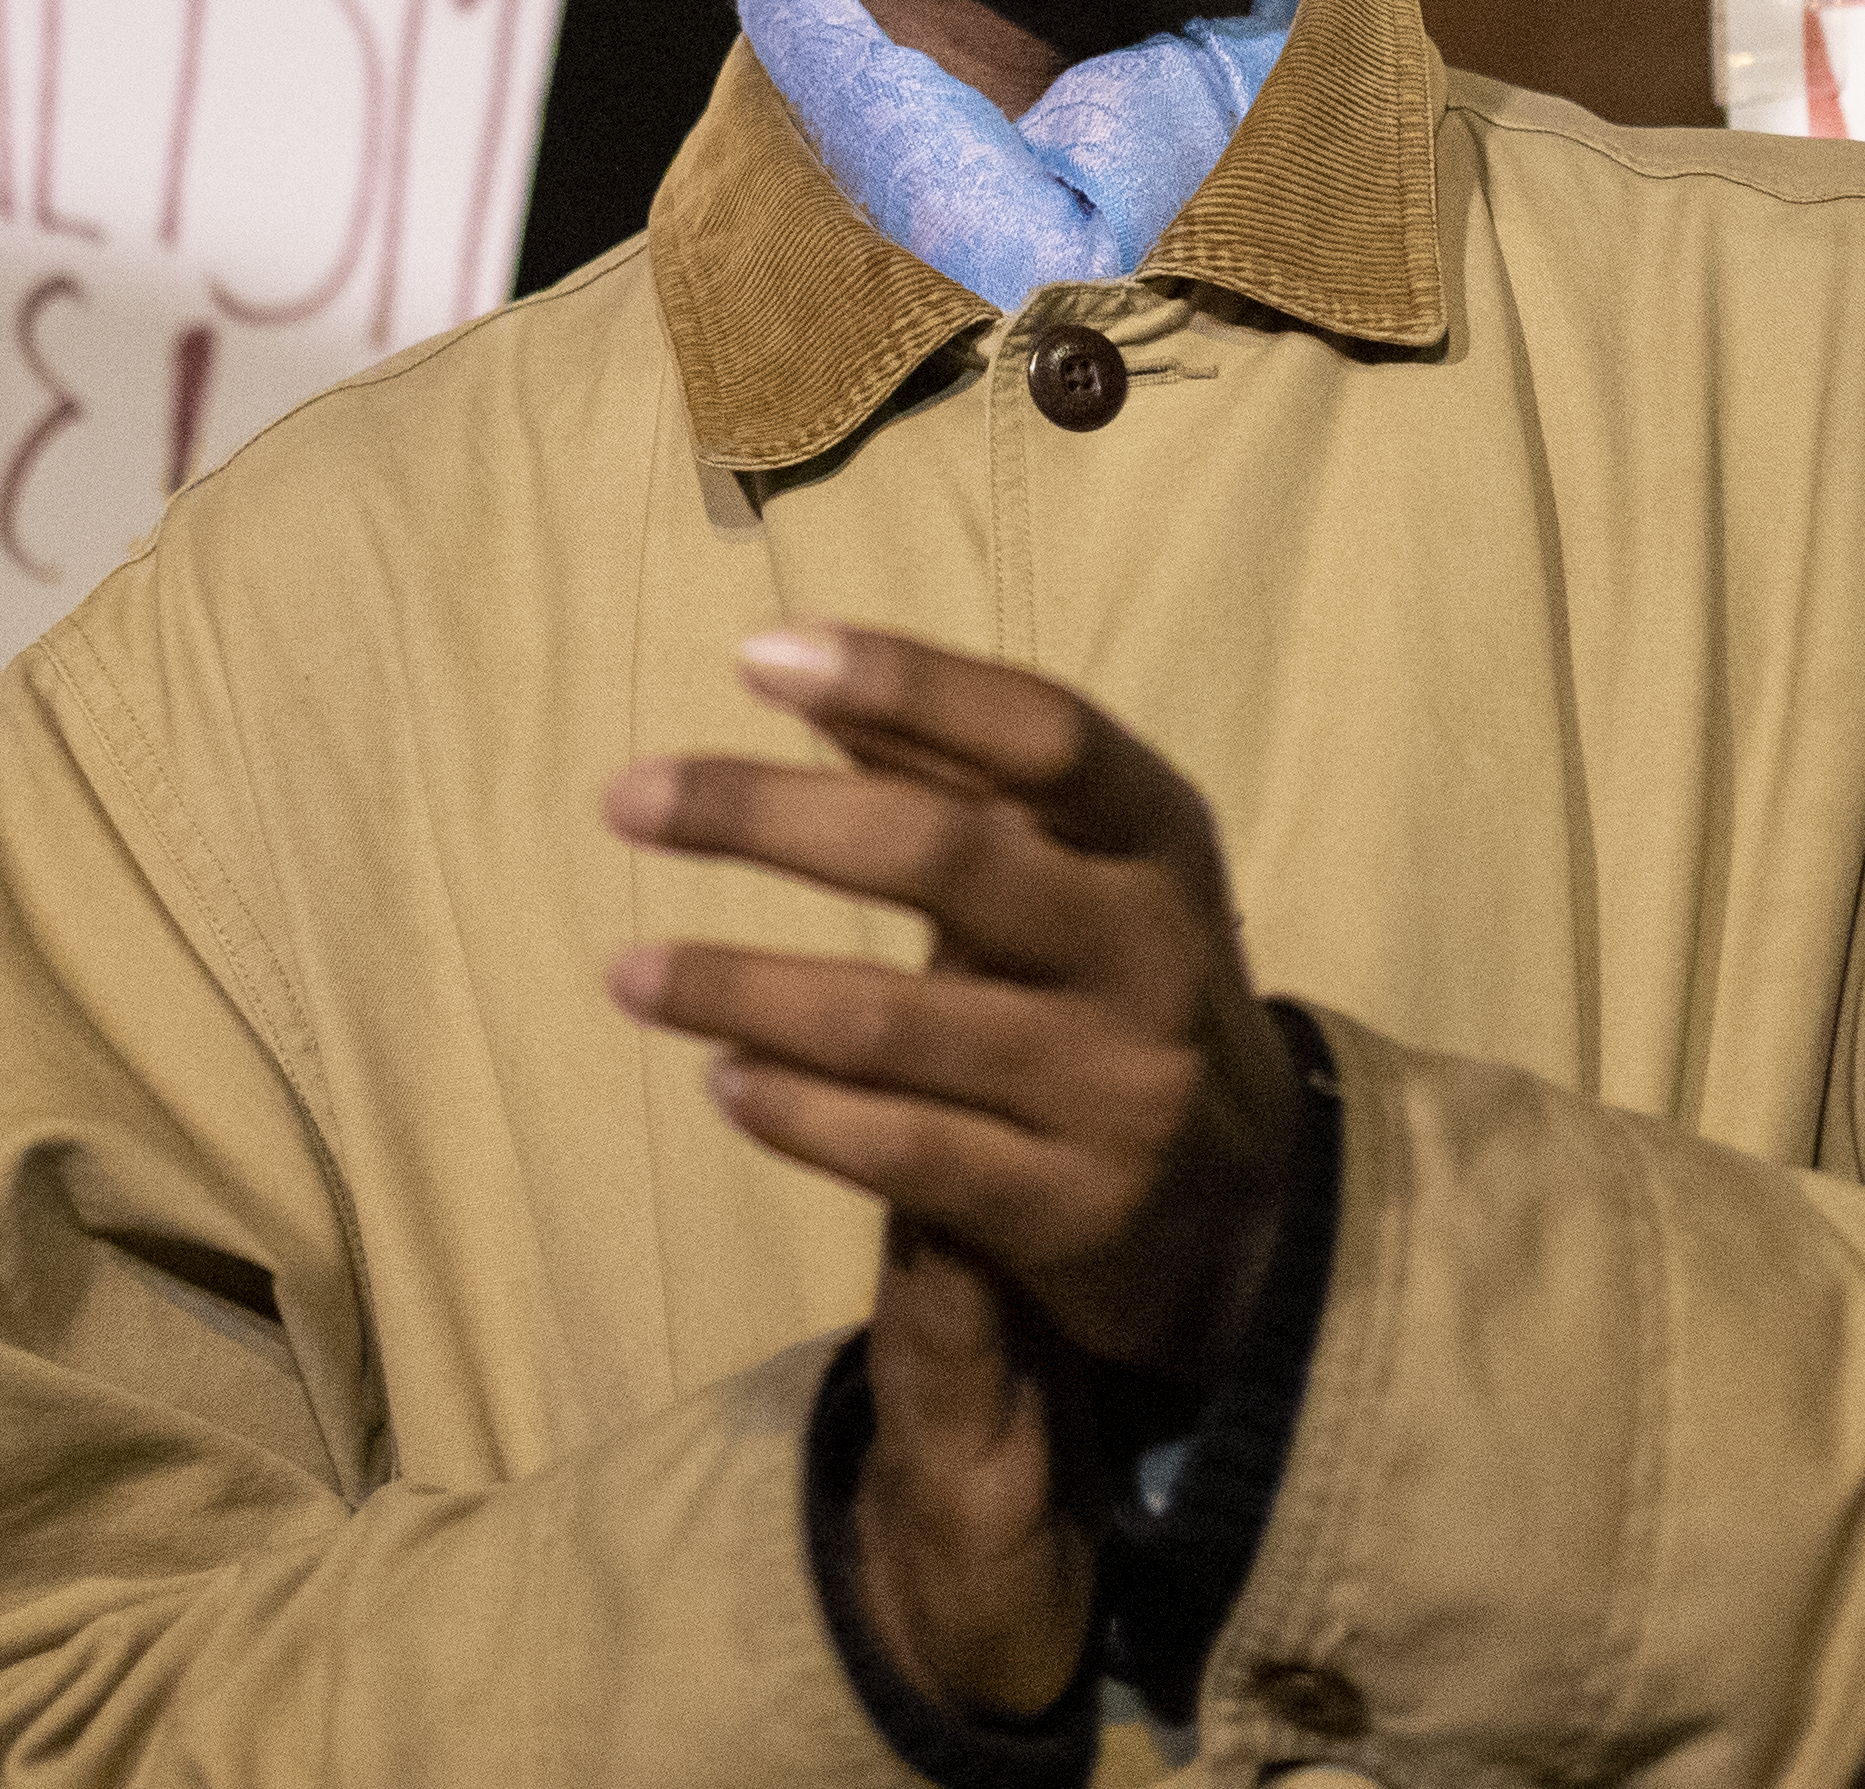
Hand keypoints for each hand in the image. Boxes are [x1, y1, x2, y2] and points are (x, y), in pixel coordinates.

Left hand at [606, 628, 1303, 1705]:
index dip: (908, 680)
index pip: (1037, 733)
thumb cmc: (1115, 973)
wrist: (1235, 1198)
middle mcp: (1147, 951)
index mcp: (1155, 834)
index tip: (757, 655)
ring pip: (890, 1026)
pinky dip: (791, 1112)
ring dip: (737, 989)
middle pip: (945, 858)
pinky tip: (721, 1078)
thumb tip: (807, 670)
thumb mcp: (1082, 860)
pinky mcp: (1064, 1209)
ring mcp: (1111, 1087)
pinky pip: (895, 1152)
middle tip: (628, 798)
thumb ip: (955, 767)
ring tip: (628, 971)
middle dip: (767, 818)